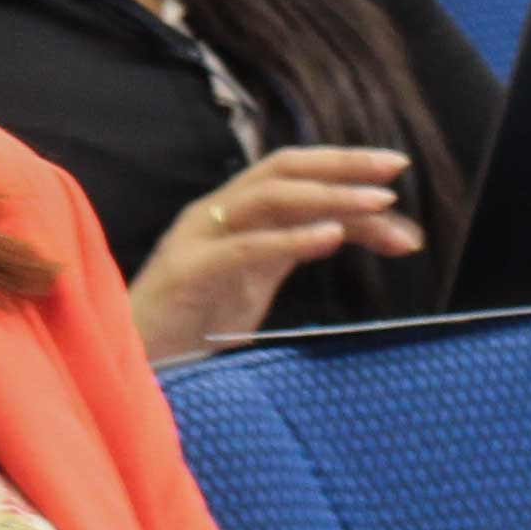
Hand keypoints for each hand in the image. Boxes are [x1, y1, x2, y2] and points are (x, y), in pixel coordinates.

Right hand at [130, 149, 420, 360]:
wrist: (134, 365)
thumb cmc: (194, 327)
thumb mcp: (256, 282)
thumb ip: (298, 249)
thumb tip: (366, 231)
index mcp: (231, 214)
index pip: (291, 172)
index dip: (342, 166)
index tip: (394, 171)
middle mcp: (214, 214)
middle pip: (283, 169)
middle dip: (343, 164)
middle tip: (396, 170)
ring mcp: (198, 239)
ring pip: (269, 197)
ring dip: (330, 196)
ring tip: (378, 202)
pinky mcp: (188, 271)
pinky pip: (246, 247)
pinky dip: (293, 238)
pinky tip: (330, 237)